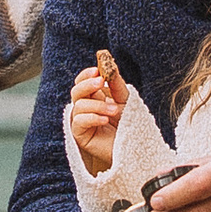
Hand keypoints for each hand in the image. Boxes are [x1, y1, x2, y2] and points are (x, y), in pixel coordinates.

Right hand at [69, 48, 124, 172]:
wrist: (134, 147)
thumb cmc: (130, 124)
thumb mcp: (125, 100)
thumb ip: (116, 84)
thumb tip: (110, 64)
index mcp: (94, 97)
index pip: (82, 82)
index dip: (86, 75)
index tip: (97, 70)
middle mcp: (85, 108)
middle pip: (76, 91)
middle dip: (87, 85)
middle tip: (100, 82)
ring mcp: (82, 121)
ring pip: (78, 106)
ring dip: (97, 105)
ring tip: (114, 111)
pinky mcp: (80, 135)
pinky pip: (79, 122)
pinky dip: (92, 118)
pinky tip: (105, 120)